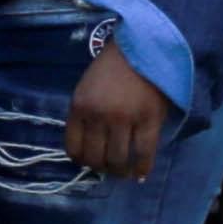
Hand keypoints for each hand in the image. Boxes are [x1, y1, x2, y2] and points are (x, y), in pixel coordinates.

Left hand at [66, 44, 174, 183]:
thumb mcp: (87, 88)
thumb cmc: (112, 69)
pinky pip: (144, 153)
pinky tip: (141, 175)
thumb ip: (85, 115)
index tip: (88, 162)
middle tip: (108, 169)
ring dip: (120, 172)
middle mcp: (99, 116)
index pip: (74, 147)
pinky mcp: (148, 120)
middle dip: (100, 168)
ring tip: (124, 173)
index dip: (81, 160)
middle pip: (95, 158)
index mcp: (79, 107)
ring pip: (118, 160)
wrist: (143, 48)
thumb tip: (89, 149)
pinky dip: (142, 168)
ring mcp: (124, 119)